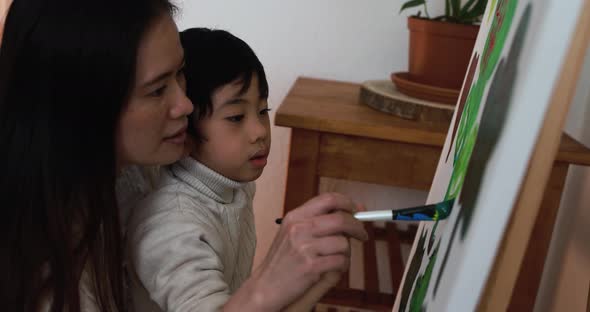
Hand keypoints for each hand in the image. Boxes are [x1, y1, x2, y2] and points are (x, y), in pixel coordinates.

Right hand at [226, 193, 367, 311]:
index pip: (328, 199)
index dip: (348, 203)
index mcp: (295, 216)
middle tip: (362, 235)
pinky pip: (340, 262)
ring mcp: (304, 247)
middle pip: (341, 219)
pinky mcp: (311, 267)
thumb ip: (322, 219)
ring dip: (346, 252)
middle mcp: (299, 228)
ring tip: (337, 258)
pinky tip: (332, 267)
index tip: (358, 210)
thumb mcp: (295, 232)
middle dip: (357, 227)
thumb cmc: (283, 259)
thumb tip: (358, 207)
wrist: (265, 286)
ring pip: (343, 243)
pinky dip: (341, 266)